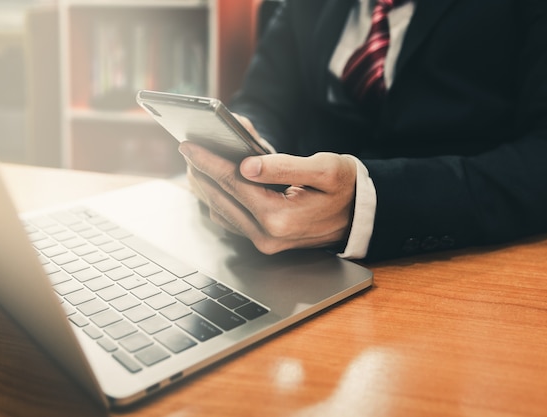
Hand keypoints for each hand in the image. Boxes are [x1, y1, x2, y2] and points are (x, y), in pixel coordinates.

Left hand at [180, 143, 356, 253]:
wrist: (360, 216)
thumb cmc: (346, 188)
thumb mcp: (325, 169)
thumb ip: (284, 166)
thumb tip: (246, 165)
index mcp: (280, 217)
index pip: (233, 183)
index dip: (209, 161)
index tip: (189, 146)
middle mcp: (268, 236)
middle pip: (220, 200)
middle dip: (201, 174)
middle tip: (186, 152)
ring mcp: (265, 243)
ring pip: (221, 213)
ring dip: (206, 189)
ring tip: (195, 166)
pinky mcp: (266, 243)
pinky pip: (232, 222)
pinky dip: (219, 202)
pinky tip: (213, 186)